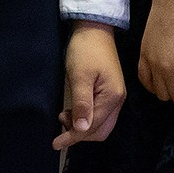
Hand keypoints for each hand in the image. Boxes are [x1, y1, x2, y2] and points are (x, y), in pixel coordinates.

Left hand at [55, 23, 125, 148]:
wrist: (94, 29)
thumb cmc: (85, 50)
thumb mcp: (80, 76)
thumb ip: (82, 104)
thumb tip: (82, 129)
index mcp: (112, 98)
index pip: (92, 127)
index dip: (73, 136)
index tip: (56, 143)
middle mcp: (117, 101)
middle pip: (100, 130)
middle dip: (79, 133)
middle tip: (60, 126)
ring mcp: (115, 97)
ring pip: (100, 124)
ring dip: (82, 126)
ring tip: (64, 116)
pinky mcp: (109, 92)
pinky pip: (100, 114)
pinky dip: (86, 117)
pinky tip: (73, 110)